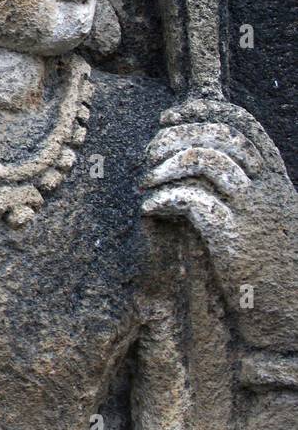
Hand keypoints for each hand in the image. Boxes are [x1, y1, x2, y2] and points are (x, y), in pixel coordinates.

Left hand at [141, 99, 297, 348]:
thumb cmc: (272, 268)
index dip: (203, 112)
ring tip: (146, 183)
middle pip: (219, 136)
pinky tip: (151, 210)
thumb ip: (244, 188)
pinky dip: (165, 199)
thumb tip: (196, 158)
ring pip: (206, 161)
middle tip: (148, 156)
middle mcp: (269, 189)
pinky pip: (194, 202)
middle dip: (175, 136)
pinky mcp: (235, 241)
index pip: (244, 124)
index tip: (169, 117)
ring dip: (165, 166)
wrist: (293, 316)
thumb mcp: (267, 218)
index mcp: (277, 180)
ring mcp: (253, 213)